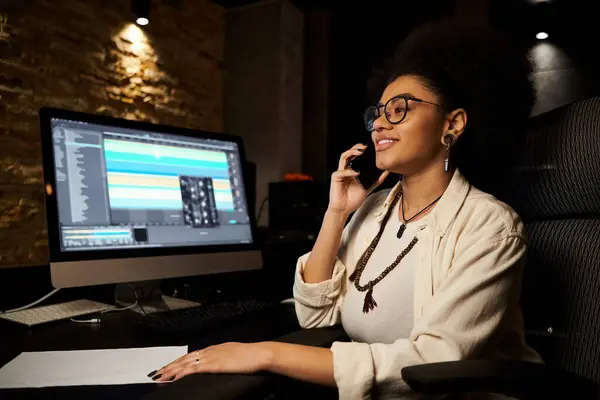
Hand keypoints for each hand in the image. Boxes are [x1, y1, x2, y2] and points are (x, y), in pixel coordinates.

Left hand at [149, 342, 271, 381]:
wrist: (260, 354)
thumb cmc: (251, 356)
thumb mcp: (234, 354)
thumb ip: (223, 357)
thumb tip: (217, 363)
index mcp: (214, 348)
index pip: (191, 355)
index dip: (178, 361)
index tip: (168, 367)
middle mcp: (210, 351)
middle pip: (185, 358)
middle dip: (170, 366)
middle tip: (157, 373)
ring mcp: (211, 357)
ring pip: (186, 363)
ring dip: (171, 370)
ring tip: (160, 377)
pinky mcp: (214, 365)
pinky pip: (194, 369)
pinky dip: (182, 373)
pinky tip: (175, 377)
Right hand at [328, 143, 388, 215]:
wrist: (344, 209)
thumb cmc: (353, 199)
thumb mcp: (368, 187)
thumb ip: (376, 180)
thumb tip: (386, 172)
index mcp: (352, 170)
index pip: (356, 156)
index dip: (361, 150)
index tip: (371, 147)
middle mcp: (346, 169)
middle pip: (349, 153)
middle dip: (356, 148)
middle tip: (365, 146)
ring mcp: (340, 172)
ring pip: (343, 157)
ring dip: (351, 153)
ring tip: (360, 152)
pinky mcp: (336, 178)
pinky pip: (341, 172)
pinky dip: (349, 171)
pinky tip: (356, 172)